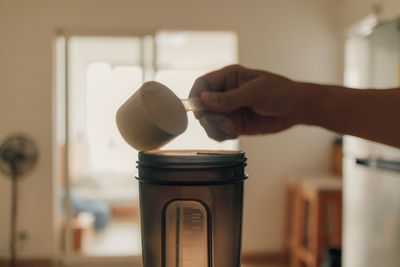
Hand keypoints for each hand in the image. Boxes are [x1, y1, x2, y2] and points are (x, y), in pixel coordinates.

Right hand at [189, 65, 307, 140]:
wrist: (296, 109)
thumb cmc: (280, 93)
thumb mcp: (256, 92)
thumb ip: (230, 97)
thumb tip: (203, 99)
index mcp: (228, 77)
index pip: (202, 84)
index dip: (196, 98)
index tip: (201, 113)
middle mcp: (224, 92)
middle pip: (201, 106)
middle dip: (210, 118)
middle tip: (227, 125)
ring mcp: (228, 109)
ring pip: (208, 121)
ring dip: (216, 129)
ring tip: (233, 130)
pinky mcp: (233, 123)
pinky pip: (217, 131)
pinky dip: (220, 135)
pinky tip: (233, 134)